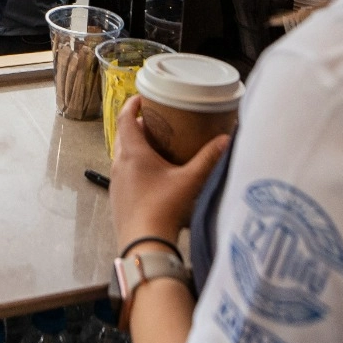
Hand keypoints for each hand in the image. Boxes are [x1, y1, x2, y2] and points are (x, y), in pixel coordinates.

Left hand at [110, 95, 228, 248]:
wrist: (143, 244)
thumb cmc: (163, 209)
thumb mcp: (190, 181)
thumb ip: (209, 158)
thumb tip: (226, 139)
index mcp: (132, 153)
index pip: (125, 119)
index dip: (132, 105)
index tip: (142, 98)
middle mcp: (119, 164)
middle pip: (123, 136)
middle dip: (137, 126)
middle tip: (156, 122)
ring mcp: (115, 183)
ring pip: (122, 156)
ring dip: (135, 147)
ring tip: (156, 147)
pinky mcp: (117, 198)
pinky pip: (123, 173)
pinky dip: (134, 166)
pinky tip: (151, 176)